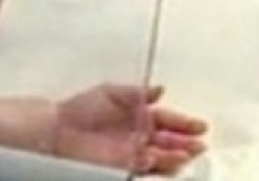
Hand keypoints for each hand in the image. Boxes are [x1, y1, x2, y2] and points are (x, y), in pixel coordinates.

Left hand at [53, 85, 207, 175]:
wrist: (57, 131)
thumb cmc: (80, 109)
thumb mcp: (111, 92)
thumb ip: (138, 93)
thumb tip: (161, 89)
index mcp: (139, 115)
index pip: (168, 120)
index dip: (184, 123)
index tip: (200, 126)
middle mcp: (139, 135)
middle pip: (169, 141)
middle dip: (186, 143)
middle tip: (200, 145)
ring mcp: (132, 153)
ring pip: (161, 157)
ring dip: (176, 156)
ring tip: (188, 154)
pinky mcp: (123, 167)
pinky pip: (146, 169)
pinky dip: (158, 167)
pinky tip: (166, 164)